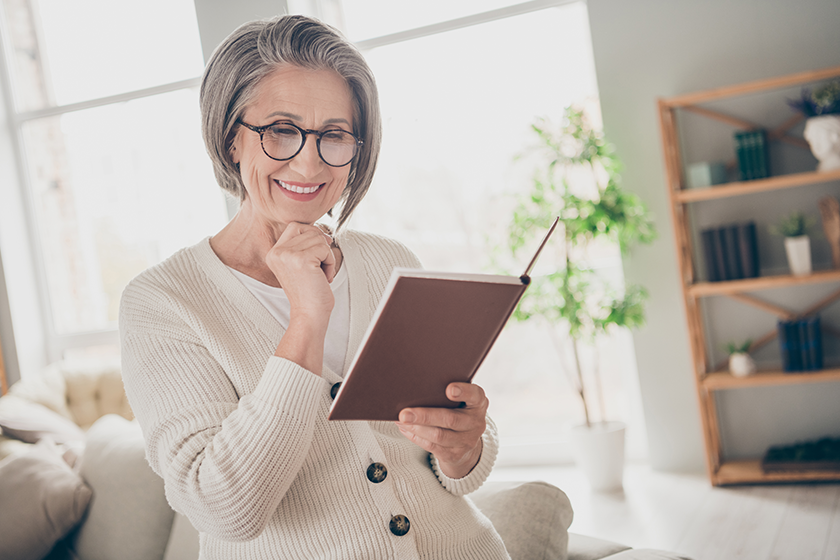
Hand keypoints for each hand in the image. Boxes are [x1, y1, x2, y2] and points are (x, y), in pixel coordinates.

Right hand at [267, 223, 336, 373]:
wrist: (309, 315)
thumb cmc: (310, 292)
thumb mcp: (300, 264)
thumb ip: (304, 245)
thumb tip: (322, 231)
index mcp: (273, 252)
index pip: (295, 226)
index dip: (312, 234)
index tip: (319, 254)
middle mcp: (277, 252)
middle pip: (309, 229)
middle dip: (321, 246)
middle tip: (320, 266)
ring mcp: (288, 255)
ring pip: (319, 238)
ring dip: (326, 256)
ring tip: (320, 274)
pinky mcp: (302, 260)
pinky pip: (325, 249)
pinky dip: (330, 263)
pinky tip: (324, 277)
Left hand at [396, 382, 487, 478]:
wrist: (466, 441)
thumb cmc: (457, 410)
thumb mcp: (461, 399)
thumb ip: (445, 393)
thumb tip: (416, 388)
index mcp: (478, 403)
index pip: (475, 395)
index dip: (463, 392)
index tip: (449, 389)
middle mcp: (476, 422)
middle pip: (450, 419)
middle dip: (424, 416)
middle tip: (404, 413)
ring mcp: (467, 441)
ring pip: (438, 435)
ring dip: (416, 428)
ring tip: (401, 420)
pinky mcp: (455, 454)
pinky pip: (432, 446)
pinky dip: (416, 437)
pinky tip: (405, 429)